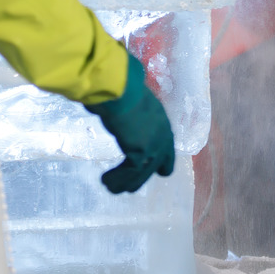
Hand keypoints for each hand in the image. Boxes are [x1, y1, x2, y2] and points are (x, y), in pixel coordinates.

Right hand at [92, 52, 174, 192]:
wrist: (122, 89)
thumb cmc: (124, 87)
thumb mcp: (135, 100)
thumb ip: (133, 111)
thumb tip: (121, 108)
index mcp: (163, 123)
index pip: (168, 151)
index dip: (161, 162)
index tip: (156, 171)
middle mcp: (162, 137)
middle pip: (157, 166)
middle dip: (142, 176)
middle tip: (131, 183)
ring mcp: (153, 147)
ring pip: (141, 174)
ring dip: (126, 182)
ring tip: (112, 186)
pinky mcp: (139, 154)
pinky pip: (129, 174)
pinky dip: (116, 180)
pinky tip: (106, 181)